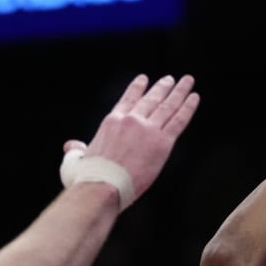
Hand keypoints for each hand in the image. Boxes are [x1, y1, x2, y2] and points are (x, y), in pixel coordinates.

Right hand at [60, 73, 199, 207]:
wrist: (102, 186)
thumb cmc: (87, 177)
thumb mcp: (76, 160)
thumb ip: (76, 150)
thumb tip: (70, 146)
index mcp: (111, 121)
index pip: (128, 100)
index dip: (137, 88)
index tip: (144, 79)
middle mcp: (131, 120)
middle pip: (151, 99)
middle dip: (162, 88)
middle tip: (170, 80)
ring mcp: (148, 129)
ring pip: (168, 106)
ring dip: (179, 91)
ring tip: (187, 81)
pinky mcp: (162, 142)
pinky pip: (178, 120)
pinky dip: (188, 107)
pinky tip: (195, 97)